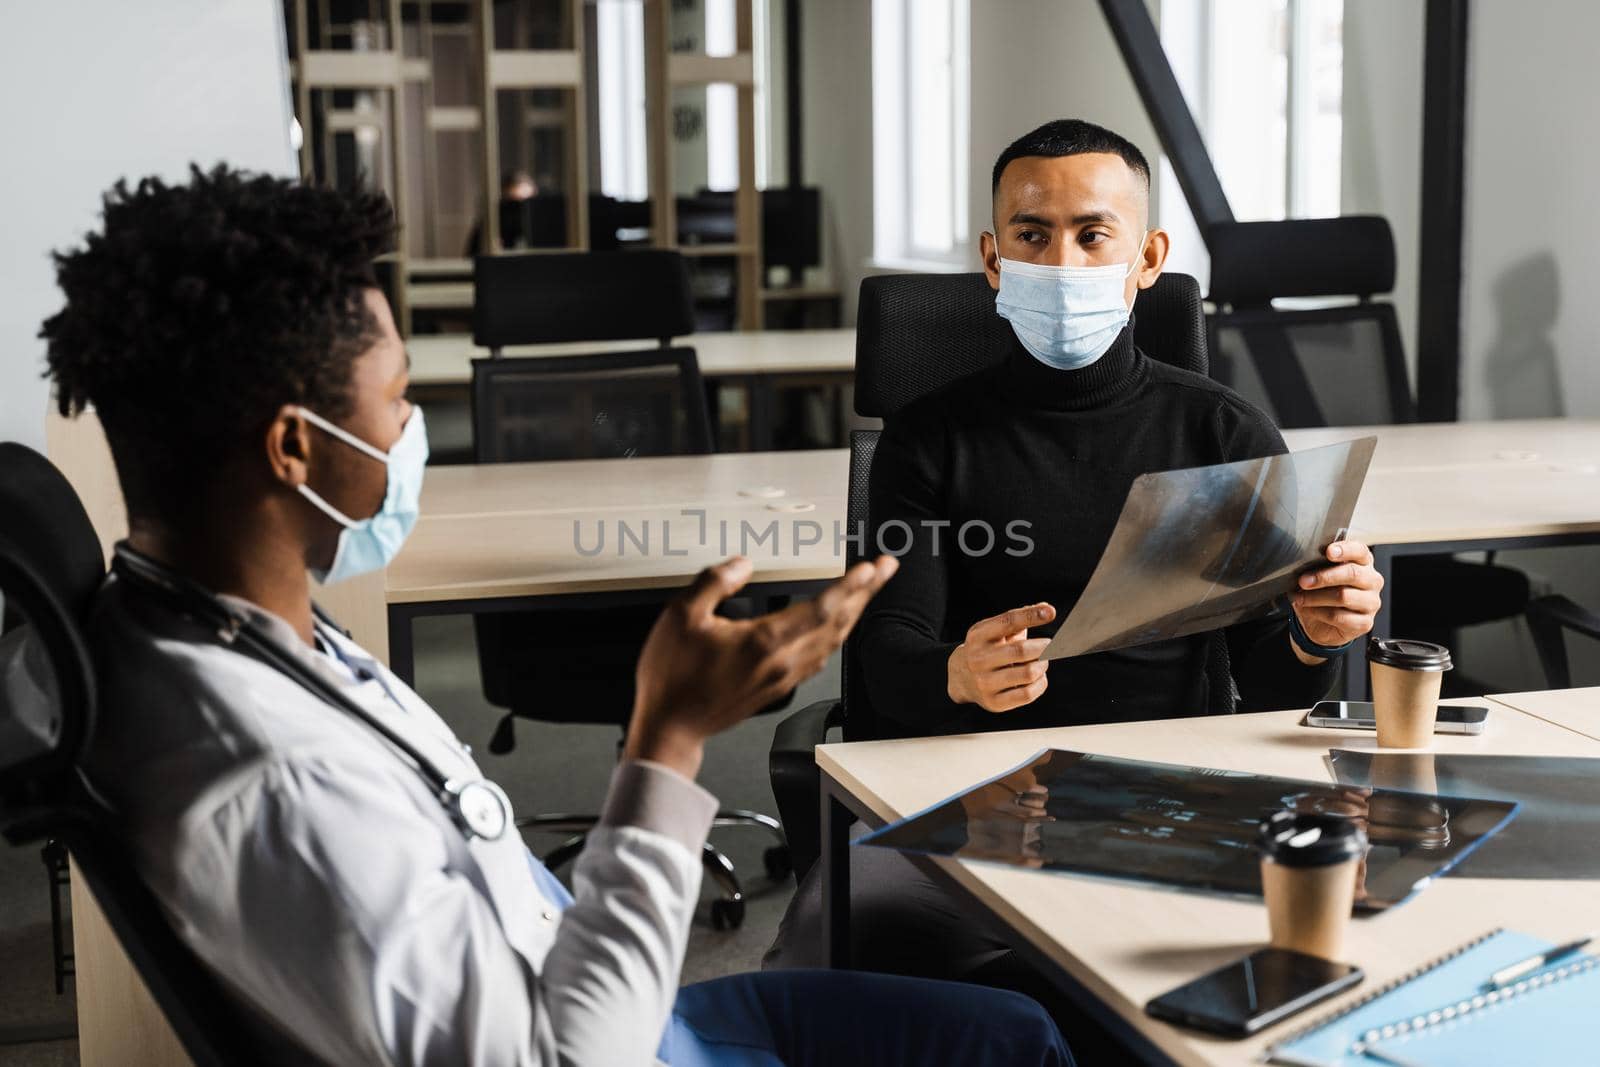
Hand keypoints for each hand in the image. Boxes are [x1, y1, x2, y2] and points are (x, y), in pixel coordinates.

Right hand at [626, 554, 898, 778]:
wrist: (671, 726)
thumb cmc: (673, 677)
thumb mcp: (681, 616)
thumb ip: (714, 582)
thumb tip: (741, 563)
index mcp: (763, 641)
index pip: (822, 609)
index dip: (850, 586)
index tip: (871, 567)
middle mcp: (781, 661)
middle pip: (838, 624)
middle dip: (866, 594)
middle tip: (885, 570)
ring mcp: (782, 678)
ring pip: (831, 643)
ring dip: (854, 614)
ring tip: (867, 592)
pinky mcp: (777, 688)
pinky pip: (817, 659)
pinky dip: (834, 638)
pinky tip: (834, 630)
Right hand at [947, 603, 1054, 711]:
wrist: (960, 677)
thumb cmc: (986, 649)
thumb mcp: (993, 630)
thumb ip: (1018, 618)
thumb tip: (1046, 608)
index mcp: (978, 636)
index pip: (1008, 621)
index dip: (1031, 616)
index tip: (1051, 612)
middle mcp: (978, 659)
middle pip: (1021, 650)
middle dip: (1043, 647)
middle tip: (1051, 646)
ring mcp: (984, 682)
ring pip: (1028, 673)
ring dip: (1043, 665)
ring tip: (1042, 661)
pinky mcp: (994, 702)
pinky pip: (1028, 694)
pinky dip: (1041, 684)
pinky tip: (1039, 677)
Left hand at [1292, 540, 1382, 657]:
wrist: (1321, 622)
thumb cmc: (1322, 591)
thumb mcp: (1317, 574)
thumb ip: (1317, 564)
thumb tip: (1303, 560)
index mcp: (1363, 562)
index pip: (1360, 551)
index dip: (1345, 550)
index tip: (1328, 552)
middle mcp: (1372, 581)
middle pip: (1352, 574)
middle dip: (1324, 577)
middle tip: (1303, 581)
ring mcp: (1371, 603)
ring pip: (1344, 596)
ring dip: (1316, 597)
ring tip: (1299, 597)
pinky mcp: (1364, 623)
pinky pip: (1339, 617)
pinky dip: (1318, 612)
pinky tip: (1308, 610)